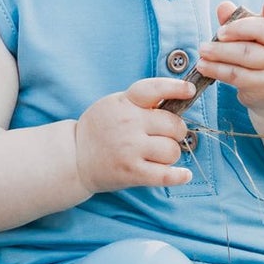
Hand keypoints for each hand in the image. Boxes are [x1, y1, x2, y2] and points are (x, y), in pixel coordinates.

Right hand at [73, 77, 194, 192]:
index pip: (154, 89)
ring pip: (172, 150)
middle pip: (173, 125)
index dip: (176, 88)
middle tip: (168, 136)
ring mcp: (130, 148)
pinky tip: (184, 175)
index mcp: (125, 103)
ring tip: (158, 154)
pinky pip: (165, 174)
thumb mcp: (114, 104)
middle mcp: (129, 124)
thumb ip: (140, 101)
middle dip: (176, 131)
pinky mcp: (131, 172)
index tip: (189, 90)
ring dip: (171, 154)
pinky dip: (179, 176)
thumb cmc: (99, 129)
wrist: (74, 157)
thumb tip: (176, 101)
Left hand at [197, 0, 263, 117]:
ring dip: (219, 52)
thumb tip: (223, 7)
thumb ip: (242, 18)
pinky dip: (218, 70)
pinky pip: (239, 76)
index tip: (263, 8)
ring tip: (203, 50)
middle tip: (218, 34)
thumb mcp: (260, 33)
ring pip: (246, 55)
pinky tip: (205, 67)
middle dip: (236, 29)